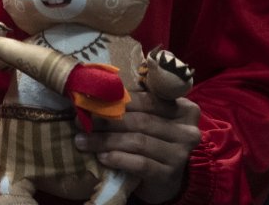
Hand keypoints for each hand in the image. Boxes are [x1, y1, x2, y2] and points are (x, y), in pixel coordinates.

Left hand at [75, 91, 201, 202]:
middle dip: (106, 121)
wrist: (167, 178)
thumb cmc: (155, 140)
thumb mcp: (151, 118)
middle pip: (140, 121)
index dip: (116, 100)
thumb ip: (135, 104)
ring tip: (82, 141)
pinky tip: (102, 157)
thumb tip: (96, 90)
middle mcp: (187, 130)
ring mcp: (180, 154)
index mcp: (184, 109)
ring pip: (138, 142)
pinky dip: (118, 159)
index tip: (89, 101)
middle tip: (80, 122)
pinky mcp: (169, 175)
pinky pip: (140, 164)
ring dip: (106, 140)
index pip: (147, 100)